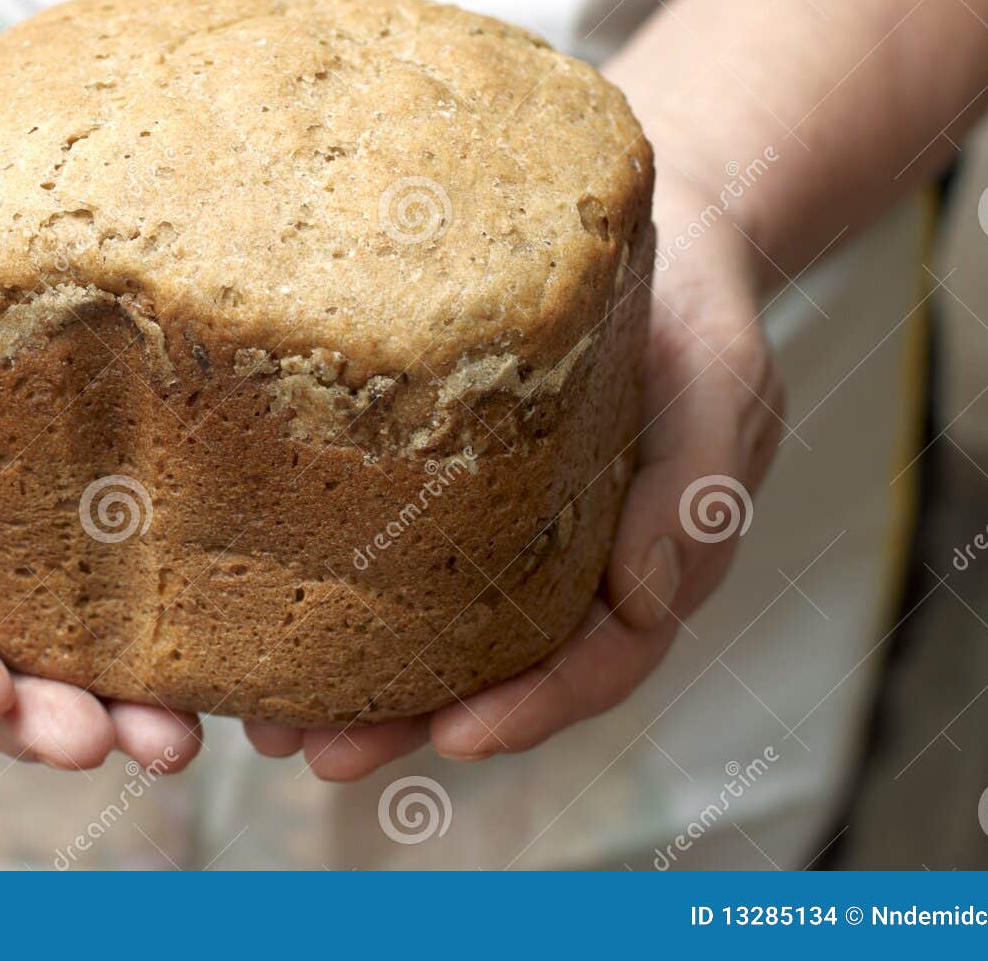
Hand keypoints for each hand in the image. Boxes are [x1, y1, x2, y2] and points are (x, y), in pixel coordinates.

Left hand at [242, 186, 784, 777]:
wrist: (658, 233)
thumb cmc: (698, 312)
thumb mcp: (721, 385)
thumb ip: (696, 491)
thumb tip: (646, 602)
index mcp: (644, 566)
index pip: (598, 663)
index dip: (533, 710)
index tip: (457, 738)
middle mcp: (567, 567)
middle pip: (492, 672)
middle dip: (407, 723)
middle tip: (320, 755)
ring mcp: (506, 531)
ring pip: (432, 630)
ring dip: (356, 683)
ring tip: (268, 721)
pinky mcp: (450, 482)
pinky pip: (396, 548)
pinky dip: (340, 587)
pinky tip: (266, 602)